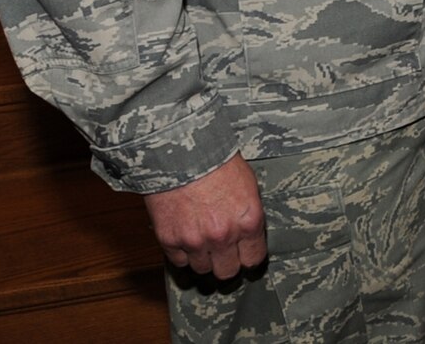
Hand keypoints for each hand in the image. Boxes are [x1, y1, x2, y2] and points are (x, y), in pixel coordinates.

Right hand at [143, 154, 266, 278]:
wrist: (182, 153)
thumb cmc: (217, 161)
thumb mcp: (248, 185)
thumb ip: (248, 213)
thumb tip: (249, 231)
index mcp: (248, 222)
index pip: (253, 259)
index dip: (248, 257)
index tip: (244, 255)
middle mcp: (223, 237)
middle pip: (227, 272)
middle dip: (226, 263)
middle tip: (223, 252)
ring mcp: (195, 241)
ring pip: (202, 269)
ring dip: (203, 257)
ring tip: (202, 239)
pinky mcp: (170, 240)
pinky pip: (179, 261)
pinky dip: (182, 252)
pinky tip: (185, 235)